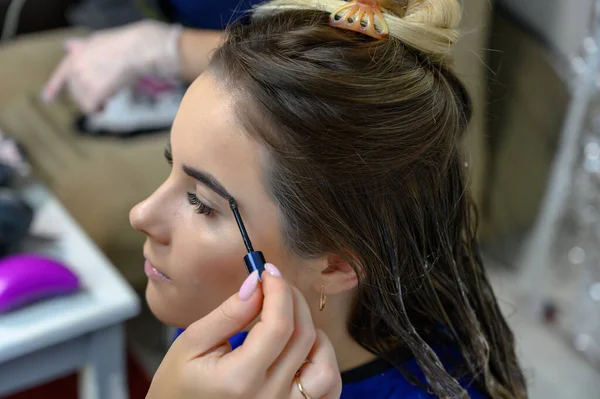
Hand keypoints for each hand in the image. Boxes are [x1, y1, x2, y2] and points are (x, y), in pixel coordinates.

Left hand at [41, 20, 181, 112]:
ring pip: (83, 101)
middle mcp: (76, 69)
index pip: (61, 75)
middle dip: (89, 95)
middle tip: (105, 93)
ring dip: (97, 101)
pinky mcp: (94, 91)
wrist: (135, 51)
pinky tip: (106, 105)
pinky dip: (99, 109)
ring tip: (110, 94)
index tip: (47, 99)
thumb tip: (68, 45)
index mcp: (75, 56)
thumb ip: (82, 47)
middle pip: (75, 92)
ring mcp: (84, 81)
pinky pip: (91, 107)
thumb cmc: (122, 45)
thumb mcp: (98, 41)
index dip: (53, 88)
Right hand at [147, 264, 341, 398]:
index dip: (278, 291)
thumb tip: (257, 282)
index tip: (269, 272)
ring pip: (325, 365)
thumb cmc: (179, 385)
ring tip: (290, 321)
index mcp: (239, 380)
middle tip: (276, 285)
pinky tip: (305, 350)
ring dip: (314, 334)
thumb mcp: (192, 344)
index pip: (278, 326)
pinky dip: (324, 363)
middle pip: (303, 337)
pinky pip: (329, 389)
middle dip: (293, 300)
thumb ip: (228, 313)